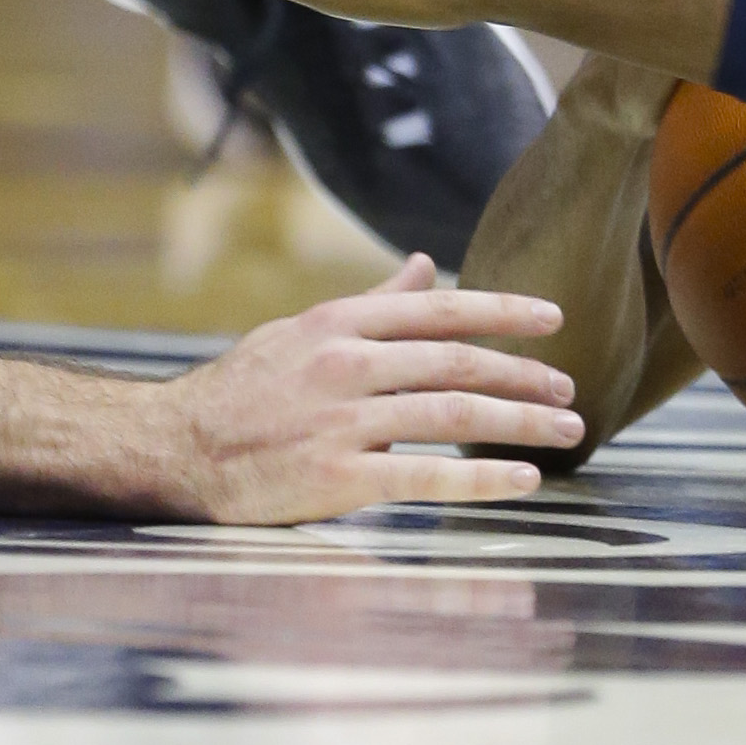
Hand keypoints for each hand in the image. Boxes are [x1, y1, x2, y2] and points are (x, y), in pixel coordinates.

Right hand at [159, 254, 583, 523]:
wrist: (174, 449)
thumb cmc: (242, 389)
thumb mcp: (302, 331)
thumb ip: (371, 303)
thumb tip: (424, 264)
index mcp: (340, 323)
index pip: (440, 309)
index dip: (504, 311)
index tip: (554, 319)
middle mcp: (347, 364)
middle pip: (458, 362)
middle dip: (525, 375)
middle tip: (571, 389)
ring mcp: (341, 421)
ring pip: (453, 413)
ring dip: (522, 421)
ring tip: (566, 430)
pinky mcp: (335, 477)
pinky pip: (425, 476)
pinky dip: (482, 477)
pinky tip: (523, 480)